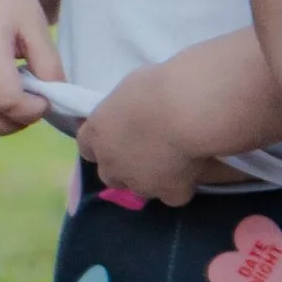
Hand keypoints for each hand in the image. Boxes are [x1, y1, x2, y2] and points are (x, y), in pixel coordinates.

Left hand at [74, 66, 202, 209]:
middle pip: (110, 174)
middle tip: (148, 151)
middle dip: (125, 167)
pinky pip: (173, 195)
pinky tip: (193, 170)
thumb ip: (126, 107)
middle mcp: (110, 162)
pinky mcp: (167, 192)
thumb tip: (136, 108)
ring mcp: (137, 181)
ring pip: (140, 188)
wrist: (185, 109)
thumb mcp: (130, 88)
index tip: (118, 137)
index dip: (104, 145)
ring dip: (153, 179)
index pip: (88, 147)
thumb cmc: (158, 86)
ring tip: (176, 159)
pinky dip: (182, 186)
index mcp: (96, 132)